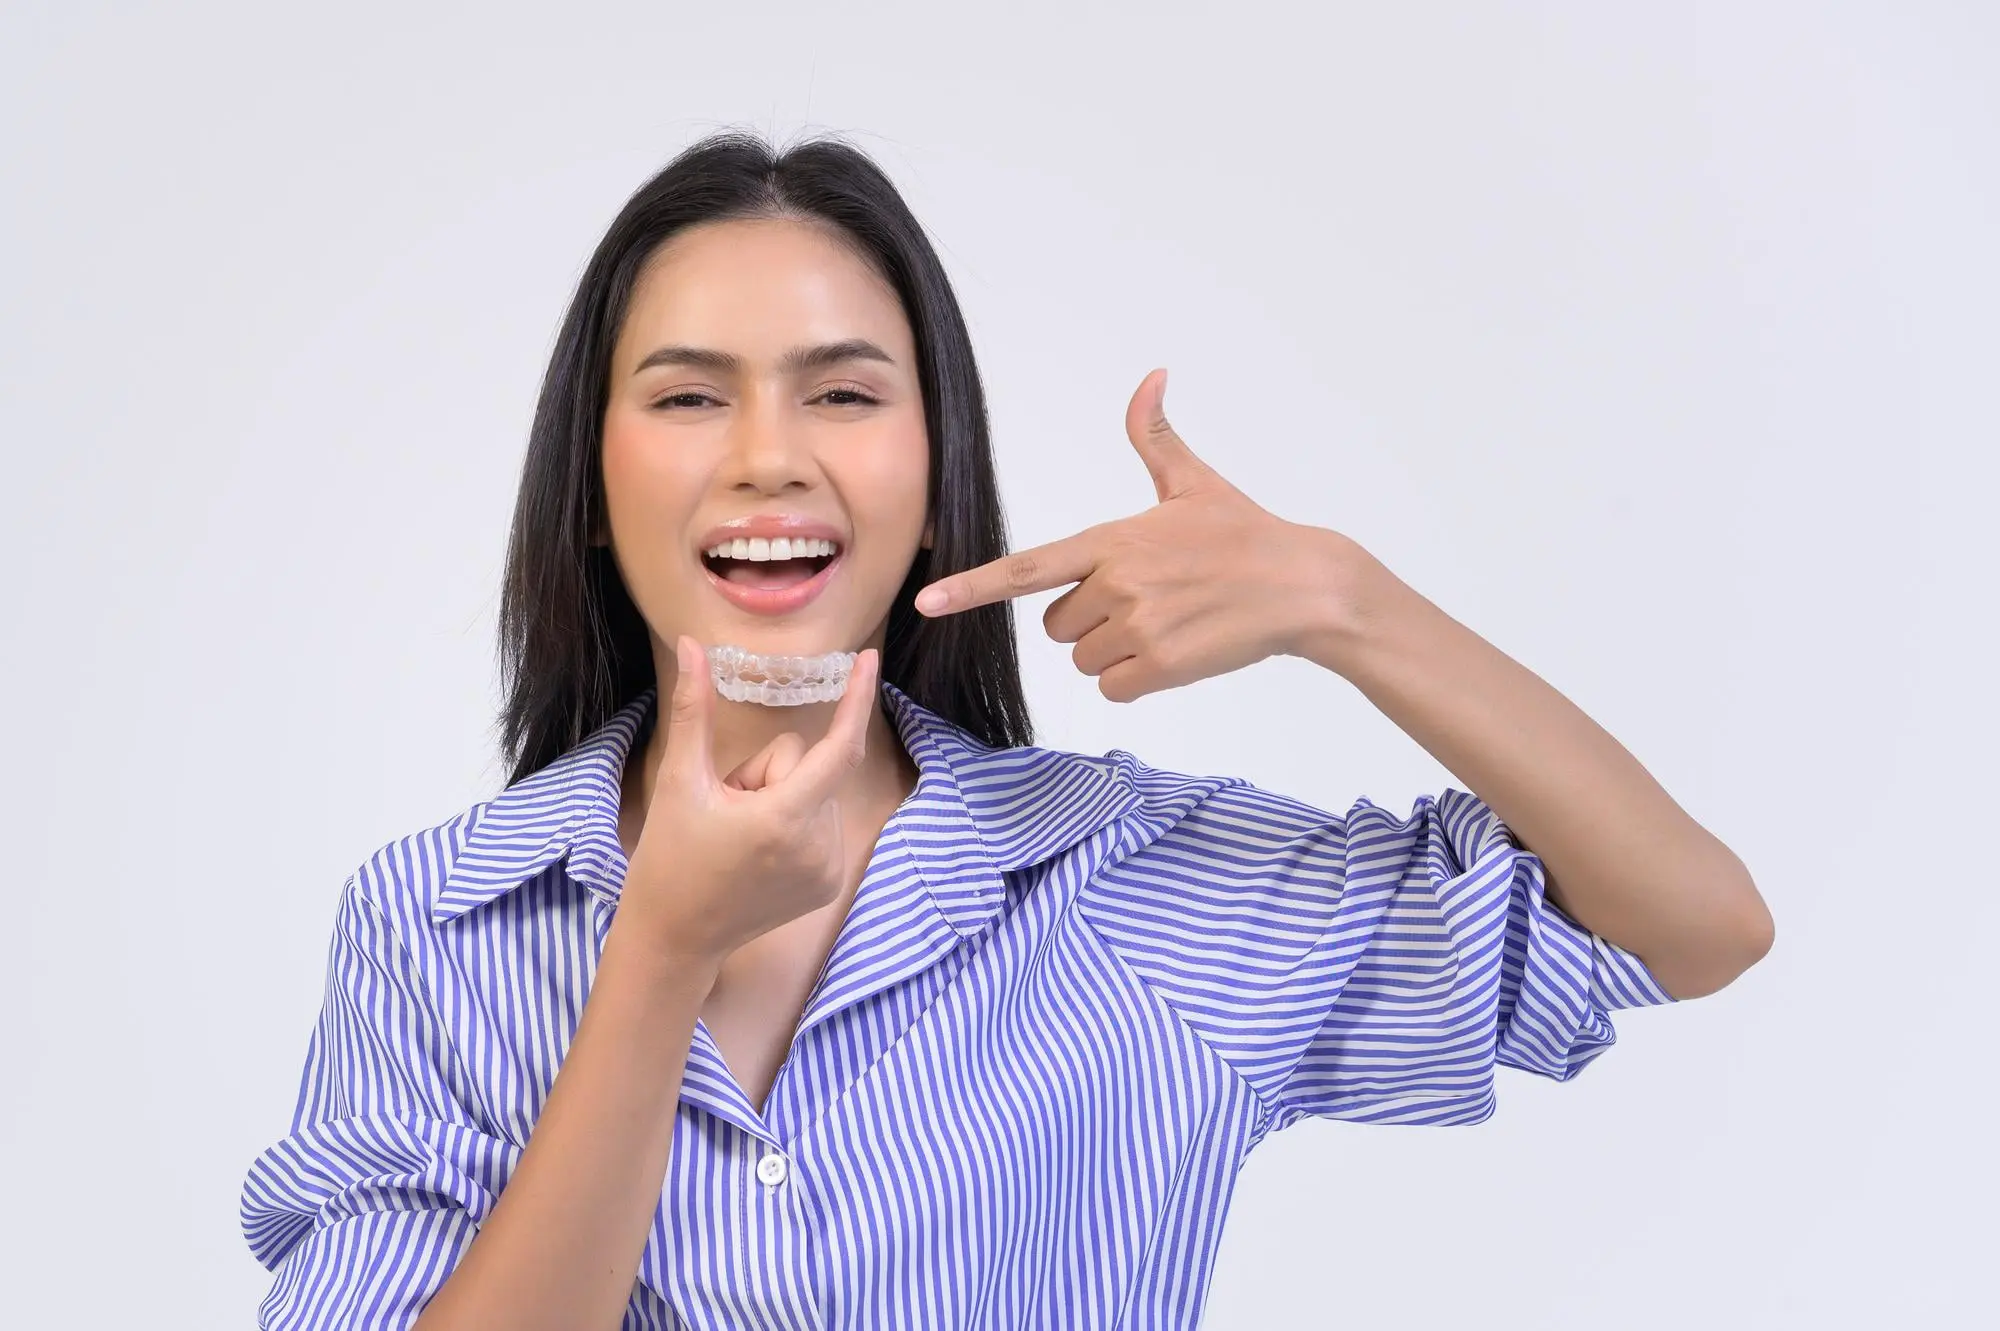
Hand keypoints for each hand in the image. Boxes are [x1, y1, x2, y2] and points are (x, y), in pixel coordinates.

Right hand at [618, 636, 880, 964]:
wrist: (675, 937)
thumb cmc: (670, 858)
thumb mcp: (680, 781)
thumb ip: (692, 710)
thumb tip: (691, 646)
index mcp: (785, 819)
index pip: (839, 747)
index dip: (857, 700)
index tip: (869, 660)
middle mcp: (819, 846)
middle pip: (809, 767)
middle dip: (769, 773)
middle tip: (726, 808)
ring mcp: (829, 869)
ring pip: (815, 793)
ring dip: (780, 800)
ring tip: (738, 834)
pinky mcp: (830, 885)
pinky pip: (822, 824)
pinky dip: (794, 825)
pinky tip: (757, 852)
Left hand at [913, 369, 1376, 701]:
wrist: (1302, 586)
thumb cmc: (1245, 534)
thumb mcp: (1194, 483)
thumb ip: (1156, 436)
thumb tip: (1152, 376)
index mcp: (1113, 539)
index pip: (1027, 567)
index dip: (972, 586)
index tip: (928, 600)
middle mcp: (1118, 583)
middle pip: (1058, 625)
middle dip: (1090, 620)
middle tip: (1145, 601)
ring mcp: (1139, 628)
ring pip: (1085, 659)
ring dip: (1115, 651)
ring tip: (1167, 624)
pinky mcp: (1162, 667)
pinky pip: (1114, 687)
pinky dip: (1138, 680)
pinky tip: (1174, 652)